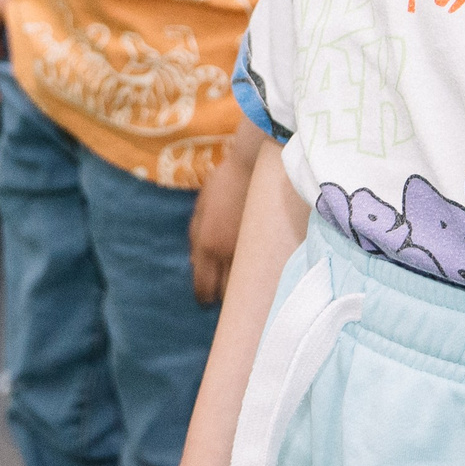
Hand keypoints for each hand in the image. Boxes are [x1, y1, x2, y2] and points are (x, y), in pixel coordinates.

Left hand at [188, 138, 251, 305]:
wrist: (256, 165)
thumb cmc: (224, 183)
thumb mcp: (200, 208)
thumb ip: (195, 236)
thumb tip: (195, 263)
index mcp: (206, 245)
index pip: (203, 287)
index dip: (204, 297)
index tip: (205, 300)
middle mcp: (228, 254)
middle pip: (225, 293)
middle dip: (222, 296)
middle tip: (223, 293)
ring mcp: (251, 250)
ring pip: (246, 286)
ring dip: (242, 289)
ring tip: (242, 285)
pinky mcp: (270, 246)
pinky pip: (262, 271)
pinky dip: (258, 276)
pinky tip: (258, 273)